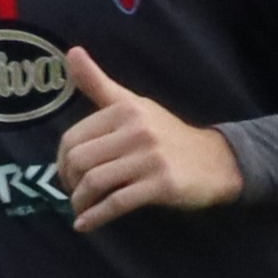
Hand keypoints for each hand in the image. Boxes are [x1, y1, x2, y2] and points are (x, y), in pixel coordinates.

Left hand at [54, 44, 242, 228]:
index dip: (61, 162)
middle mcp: (137, 130)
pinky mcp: (162, 184)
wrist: (216, 161)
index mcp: (125, 110)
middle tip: (74, 194)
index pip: (73, 138)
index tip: (67, 175)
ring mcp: (150, 158)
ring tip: (80, 209)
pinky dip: (95, 217)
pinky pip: (117, 203)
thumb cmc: (167, 135)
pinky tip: (85, 225)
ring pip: (95, 182)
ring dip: (80, 202)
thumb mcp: (134, 105)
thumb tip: (72, 52)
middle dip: (69, 183)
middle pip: (80, 161)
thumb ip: (100, 84)